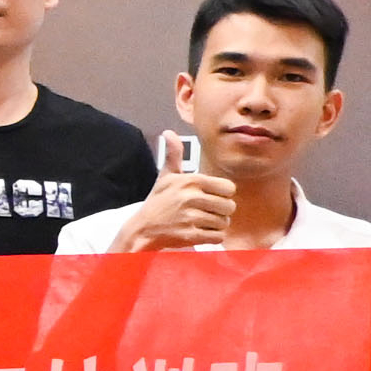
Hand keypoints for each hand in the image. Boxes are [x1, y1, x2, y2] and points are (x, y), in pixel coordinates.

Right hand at [120, 131, 234, 249]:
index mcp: (191, 181)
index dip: (222, 195)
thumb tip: (168, 132)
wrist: (142, 229)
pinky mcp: (190, 235)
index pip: (229, 188)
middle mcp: (192, 197)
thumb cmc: (158, 202)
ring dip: (216, 225)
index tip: (210, 198)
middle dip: (221, 212)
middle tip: (206, 213)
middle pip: (229, 207)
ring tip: (201, 223)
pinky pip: (218, 236)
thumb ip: (173, 155)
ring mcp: (191, 217)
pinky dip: (212, 237)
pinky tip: (200, 232)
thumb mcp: (166, 177)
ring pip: (224, 222)